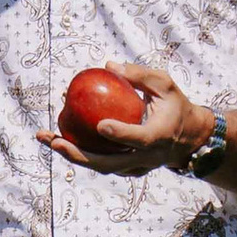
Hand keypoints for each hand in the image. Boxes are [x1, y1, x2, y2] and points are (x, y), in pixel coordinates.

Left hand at [38, 65, 209, 177]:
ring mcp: (135, 167)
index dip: (120, 134)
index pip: (139, 139)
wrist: (190, 138)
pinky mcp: (127, 169)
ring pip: (101, 167)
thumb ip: (140, 75)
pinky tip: (59, 139)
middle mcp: (145, 158)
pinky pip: (101, 164)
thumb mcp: (165, 84)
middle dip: (79, 155)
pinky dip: (80, 154)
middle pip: (109, 163)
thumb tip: (108, 66)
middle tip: (54, 142)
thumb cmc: (175, 106)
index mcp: (159, 137)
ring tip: (46, 139)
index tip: (101, 125)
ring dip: (72, 155)